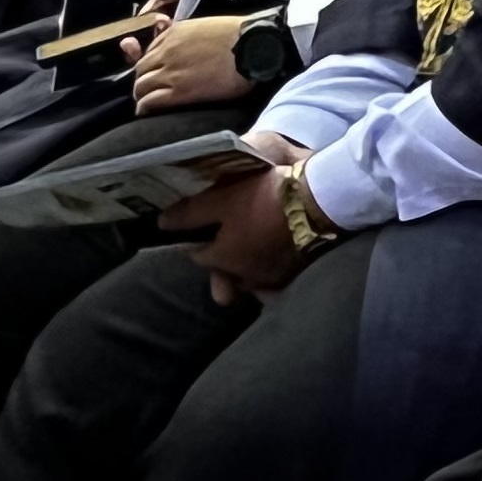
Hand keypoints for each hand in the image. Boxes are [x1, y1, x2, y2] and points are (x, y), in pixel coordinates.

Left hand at [129, 12, 249, 112]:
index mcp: (175, 32)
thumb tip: (191, 45)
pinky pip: (149, 101)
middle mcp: (167, 50)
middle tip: (152, 90)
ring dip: (143, 95)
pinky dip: (145, 108)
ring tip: (150, 104)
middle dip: (145, 79)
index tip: (158, 71)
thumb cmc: (242, 36)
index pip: (151, 49)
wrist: (255, 46)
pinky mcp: (178, 91)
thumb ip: (193, 36)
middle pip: (141, 68)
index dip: (153, 63)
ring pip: (141, 85)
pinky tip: (148, 113)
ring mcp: (170, 71)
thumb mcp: (211, 27)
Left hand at [159, 135, 313, 303]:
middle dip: (224, 261)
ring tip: (252, 251)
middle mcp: (245, 278)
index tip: (203, 225)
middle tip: (230, 241)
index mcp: (223, 259)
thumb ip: (190, 214)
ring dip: (247, 269)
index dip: (198, 239)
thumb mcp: (223, 198)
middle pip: (226, 271)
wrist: (319, 199)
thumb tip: (162, 223)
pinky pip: (276, 284)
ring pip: (251, 280)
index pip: (198, 255)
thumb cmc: (265, 196)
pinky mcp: (297, 275)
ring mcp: (274, 280)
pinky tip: (274, 265)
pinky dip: (271, 277)